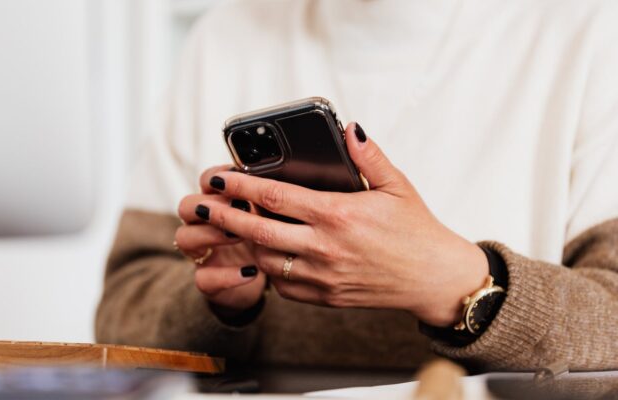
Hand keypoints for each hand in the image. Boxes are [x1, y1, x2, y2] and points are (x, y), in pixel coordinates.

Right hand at [176, 166, 266, 311]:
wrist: (274, 277)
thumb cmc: (276, 237)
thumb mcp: (276, 215)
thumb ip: (272, 199)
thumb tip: (285, 179)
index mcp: (220, 202)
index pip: (206, 181)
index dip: (215, 177)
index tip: (236, 176)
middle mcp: (204, 225)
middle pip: (186, 206)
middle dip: (211, 204)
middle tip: (239, 206)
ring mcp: (203, 253)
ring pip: (185, 238)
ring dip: (211, 233)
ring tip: (240, 235)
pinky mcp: (208, 281)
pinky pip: (203, 278)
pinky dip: (226, 276)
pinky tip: (252, 272)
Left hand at [194, 123, 488, 326]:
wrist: (434, 279)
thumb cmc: (416, 231)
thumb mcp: (397, 186)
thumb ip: (369, 156)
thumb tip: (349, 128)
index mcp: (338, 215)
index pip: (275, 197)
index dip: (240, 186)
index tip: (216, 177)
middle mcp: (325, 247)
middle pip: (257, 230)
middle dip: (223, 217)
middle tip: (199, 207)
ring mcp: (322, 276)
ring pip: (264, 260)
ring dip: (243, 243)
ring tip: (230, 228)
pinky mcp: (324, 296)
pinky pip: (282, 285)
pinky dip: (268, 269)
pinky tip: (265, 254)